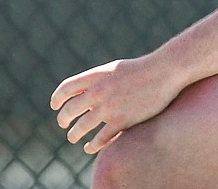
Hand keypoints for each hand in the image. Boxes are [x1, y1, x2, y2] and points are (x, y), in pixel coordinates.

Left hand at [49, 56, 182, 153]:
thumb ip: (96, 81)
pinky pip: (101, 138)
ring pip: (82, 127)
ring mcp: (109, 107)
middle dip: (63, 119)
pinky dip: (92, 145)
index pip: (66, 88)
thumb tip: (82, 93)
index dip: (57, 98)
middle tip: (62, 124)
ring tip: (72, 137)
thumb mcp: (113, 70)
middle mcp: (98, 91)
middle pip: (70, 109)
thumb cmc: (139, 70)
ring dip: (74, 134)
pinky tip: (89, 147)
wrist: (163, 72)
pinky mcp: (122, 121)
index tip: (55, 106)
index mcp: (95, 76)